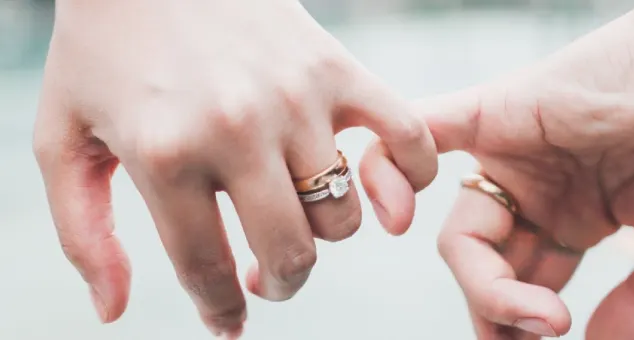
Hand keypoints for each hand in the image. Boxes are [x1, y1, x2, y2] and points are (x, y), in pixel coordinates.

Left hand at [33, 0, 435, 336]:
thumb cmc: (103, 50)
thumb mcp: (63, 138)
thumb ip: (83, 234)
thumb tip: (115, 311)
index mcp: (164, 153)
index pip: (207, 269)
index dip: (220, 309)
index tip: (227, 319)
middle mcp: (237, 129)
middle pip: (290, 254)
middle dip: (279, 283)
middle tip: (264, 274)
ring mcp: (295, 98)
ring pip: (342, 216)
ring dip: (322, 233)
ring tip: (294, 212)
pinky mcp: (336, 68)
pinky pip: (405, 138)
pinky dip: (413, 176)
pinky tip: (386, 193)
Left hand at [412, 1, 633, 338]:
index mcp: (575, 218)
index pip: (524, 282)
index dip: (520, 325)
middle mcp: (535, 189)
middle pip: (486, 267)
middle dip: (500, 315)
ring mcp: (511, 155)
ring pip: (461, 234)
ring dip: (485, 286)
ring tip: (536, 319)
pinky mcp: (495, 114)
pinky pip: (424, 133)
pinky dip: (391, 168)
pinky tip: (398, 218)